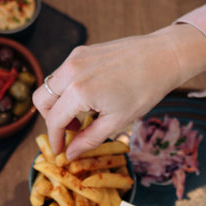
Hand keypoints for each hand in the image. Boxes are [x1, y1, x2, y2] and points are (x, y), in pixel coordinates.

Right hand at [32, 23, 205, 158]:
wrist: (163, 56)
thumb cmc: (145, 89)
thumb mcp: (117, 121)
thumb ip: (89, 139)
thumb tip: (70, 154)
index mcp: (78, 91)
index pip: (54, 120)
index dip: (55, 139)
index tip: (61, 150)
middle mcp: (71, 71)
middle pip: (41, 100)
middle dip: (51, 119)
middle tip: (72, 130)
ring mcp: (75, 58)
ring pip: (50, 85)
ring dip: (58, 103)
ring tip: (84, 114)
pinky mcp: (81, 51)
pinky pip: (63, 73)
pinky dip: (67, 89)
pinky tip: (89, 97)